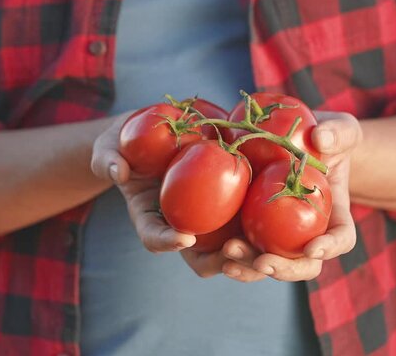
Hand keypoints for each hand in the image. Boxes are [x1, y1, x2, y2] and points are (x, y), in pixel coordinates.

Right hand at [92, 112, 263, 279]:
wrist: (157, 133)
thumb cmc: (127, 143)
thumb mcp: (110, 146)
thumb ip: (109, 158)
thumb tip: (118, 170)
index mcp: (151, 218)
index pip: (155, 238)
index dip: (166, 241)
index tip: (183, 237)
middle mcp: (183, 225)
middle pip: (201, 258)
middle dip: (219, 262)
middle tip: (233, 253)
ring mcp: (210, 218)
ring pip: (233, 248)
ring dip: (249, 254)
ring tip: (265, 250)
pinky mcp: (234, 202)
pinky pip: (253, 220)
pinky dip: (267, 226)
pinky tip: (286, 217)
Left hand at [221, 111, 361, 281]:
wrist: (299, 144)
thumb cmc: (328, 138)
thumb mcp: (341, 130)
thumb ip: (338, 133)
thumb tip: (320, 138)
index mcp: (335, 217)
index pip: (341, 239)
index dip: (330, 248)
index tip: (313, 248)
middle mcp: (309, 235)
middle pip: (303, 266)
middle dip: (284, 269)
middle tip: (263, 262)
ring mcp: (280, 236)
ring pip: (270, 264)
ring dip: (250, 267)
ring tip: (229, 254)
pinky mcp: (254, 229)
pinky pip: (244, 249)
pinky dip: (227, 253)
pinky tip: (210, 246)